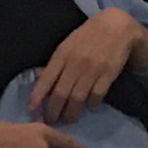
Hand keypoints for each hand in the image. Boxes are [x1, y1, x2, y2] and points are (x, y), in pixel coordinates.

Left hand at [29, 8, 147, 123]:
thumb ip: (55, 63)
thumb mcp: (68, 44)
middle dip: (53, 111)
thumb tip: (38, 80)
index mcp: (63, 54)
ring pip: (77, 98)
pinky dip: (90, 104)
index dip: (37, 97)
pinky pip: (96, 96)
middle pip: (61, 93)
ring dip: (71, 113)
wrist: (117, 25)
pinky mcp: (108, 74)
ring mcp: (92, 69)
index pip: (46, 79)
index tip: (31, 110)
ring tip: (68, 119)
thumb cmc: (88, 36)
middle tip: (51, 121)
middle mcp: (75, 63)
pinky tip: (88, 106)